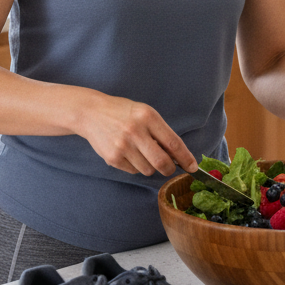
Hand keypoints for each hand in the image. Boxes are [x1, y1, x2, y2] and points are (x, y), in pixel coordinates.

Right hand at [74, 96, 198, 176]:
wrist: (91, 113)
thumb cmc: (123, 113)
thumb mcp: (145, 113)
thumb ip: (160, 132)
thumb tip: (177, 156)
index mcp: (147, 117)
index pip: (173, 143)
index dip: (186, 158)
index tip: (193, 167)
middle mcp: (135, 131)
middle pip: (162, 162)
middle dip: (169, 169)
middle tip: (169, 167)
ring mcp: (123, 146)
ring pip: (148, 170)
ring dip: (149, 166)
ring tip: (140, 151)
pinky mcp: (112, 158)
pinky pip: (133, 171)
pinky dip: (135, 166)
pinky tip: (127, 152)